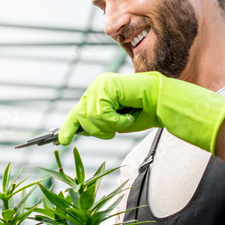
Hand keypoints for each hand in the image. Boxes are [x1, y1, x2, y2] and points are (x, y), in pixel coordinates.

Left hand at [58, 71, 224, 153]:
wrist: (164, 104)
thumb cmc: (143, 113)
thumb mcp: (114, 123)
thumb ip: (96, 124)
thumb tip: (74, 131)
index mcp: (98, 93)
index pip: (77, 112)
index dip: (67, 127)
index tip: (59, 141)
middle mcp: (96, 86)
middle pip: (81, 117)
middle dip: (100, 129)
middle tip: (120, 125)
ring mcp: (100, 84)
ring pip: (91, 118)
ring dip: (112, 125)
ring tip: (127, 118)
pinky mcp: (106, 85)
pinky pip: (102, 113)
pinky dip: (117, 121)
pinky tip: (128, 114)